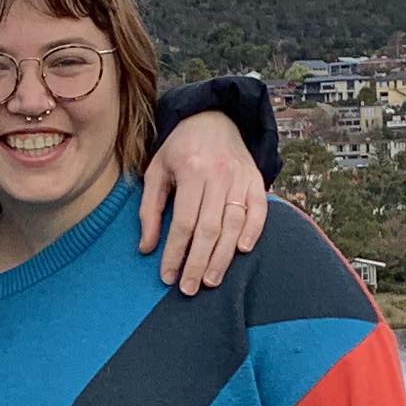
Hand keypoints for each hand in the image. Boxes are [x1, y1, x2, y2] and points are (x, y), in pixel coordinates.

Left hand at [139, 109, 269, 294]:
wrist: (214, 117)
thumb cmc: (180, 148)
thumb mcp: (156, 170)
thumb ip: (150, 209)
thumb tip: (146, 247)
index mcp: (192, 171)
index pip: (183, 222)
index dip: (175, 253)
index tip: (168, 276)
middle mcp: (219, 175)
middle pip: (210, 229)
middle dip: (198, 263)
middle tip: (189, 289)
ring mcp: (241, 178)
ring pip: (234, 225)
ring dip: (223, 257)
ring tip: (210, 280)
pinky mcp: (257, 180)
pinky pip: (260, 210)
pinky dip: (254, 231)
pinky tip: (243, 251)